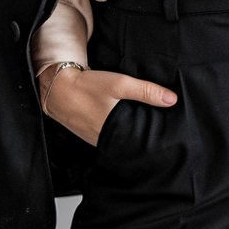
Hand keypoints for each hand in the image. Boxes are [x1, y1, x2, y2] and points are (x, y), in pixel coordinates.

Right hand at [38, 65, 177, 146]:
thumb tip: (172, 100)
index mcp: (115, 133)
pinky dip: (117, 131)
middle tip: (161, 132)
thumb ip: (145, 91)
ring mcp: (96, 140)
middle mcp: (106, 141)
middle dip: (144, 138)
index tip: (168, 137)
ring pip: (120, 140)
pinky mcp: (90, 134)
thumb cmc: (87, 86)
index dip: (154, 142)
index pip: (140, 144)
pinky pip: (108, 136)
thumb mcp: (119, 84)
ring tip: (145, 128)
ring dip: (129, 134)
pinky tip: (122, 122)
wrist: (57, 88)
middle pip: (131, 143)